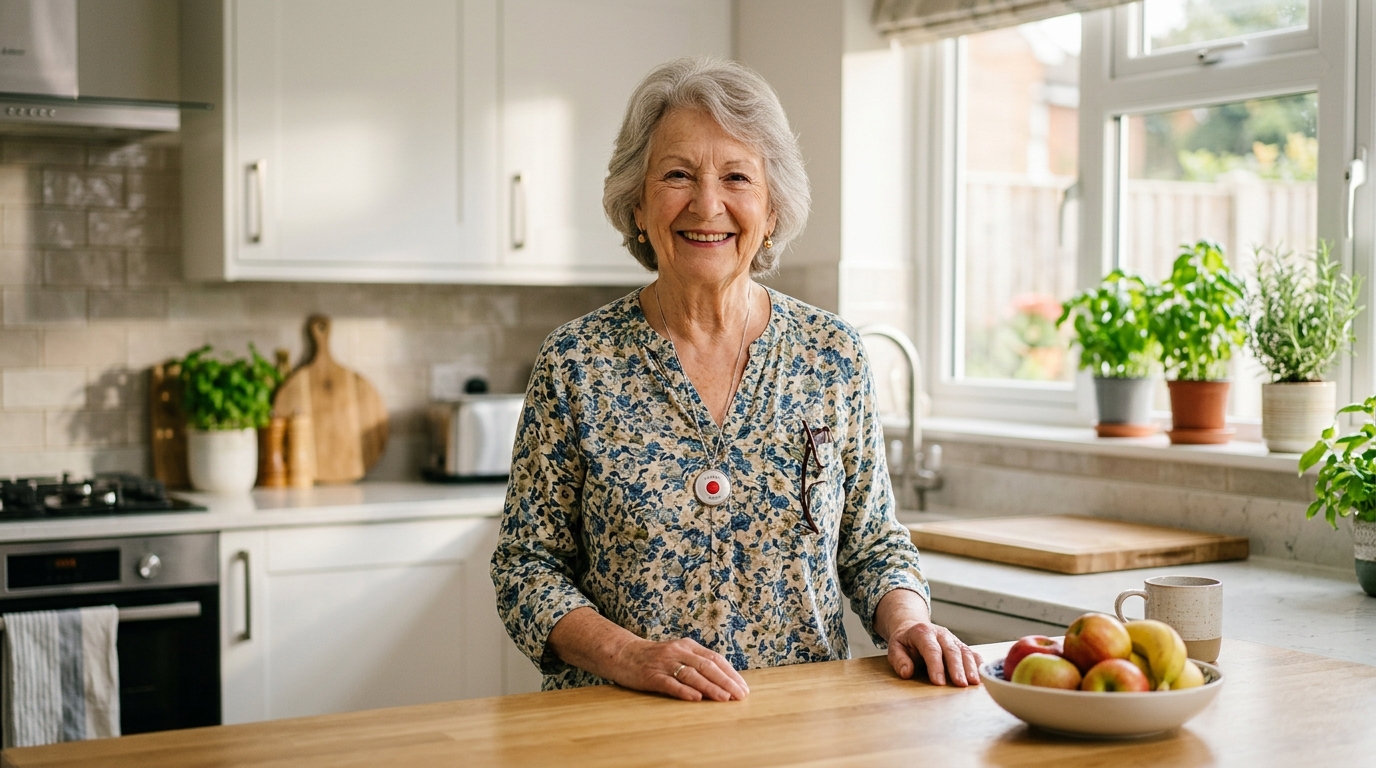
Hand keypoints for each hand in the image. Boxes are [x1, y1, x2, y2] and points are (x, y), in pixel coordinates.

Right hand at [610, 636, 749, 701]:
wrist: (622, 654)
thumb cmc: (654, 659)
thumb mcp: (678, 654)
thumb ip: (697, 663)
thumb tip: (723, 680)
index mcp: (688, 646)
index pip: (715, 659)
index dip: (731, 673)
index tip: (743, 688)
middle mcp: (678, 651)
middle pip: (707, 666)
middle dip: (726, 681)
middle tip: (740, 696)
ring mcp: (664, 663)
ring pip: (691, 674)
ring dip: (710, 687)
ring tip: (724, 698)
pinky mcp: (650, 675)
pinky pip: (669, 683)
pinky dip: (684, 690)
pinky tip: (696, 698)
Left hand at [886, 621, 982, 686]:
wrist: (914, 627)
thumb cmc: (905, 642)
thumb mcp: (895, 648)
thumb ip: (899, 660)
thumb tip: (907, 672)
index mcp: (922, 632)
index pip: (931, 649)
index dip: (935, 666)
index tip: (939, 683)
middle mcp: (940, 634)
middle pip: (951, 650)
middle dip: (957, 668)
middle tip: (960, 685)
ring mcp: (952, 639)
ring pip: (964, 651)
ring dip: (970, 667)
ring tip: (974, 683)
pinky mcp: (960, 645)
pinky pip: (971, 653)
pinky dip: (978, 663)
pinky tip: (982, 675)